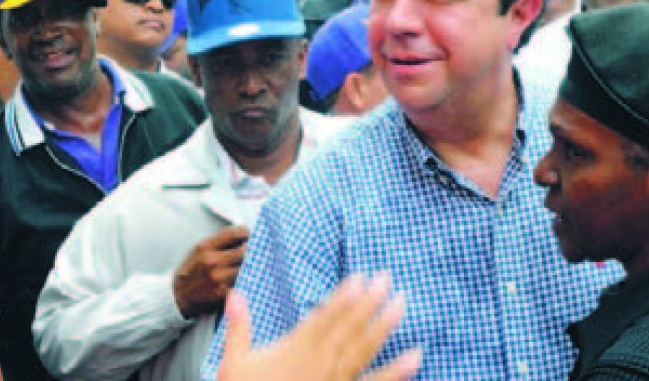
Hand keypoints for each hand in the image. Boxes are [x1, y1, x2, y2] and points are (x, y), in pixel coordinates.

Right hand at [173, 226, 248, 317]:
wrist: (178, 296)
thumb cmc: (190, 271)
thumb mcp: (198, 250)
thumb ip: (218, 243)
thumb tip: (241, 236)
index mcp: (205, 247)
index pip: (234, 234)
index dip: (244, 233)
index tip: (246, 234)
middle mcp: (212, 261)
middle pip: (243, 251)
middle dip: (243, 252)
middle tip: (239, 254)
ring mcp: (219, 278)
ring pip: (242, 267)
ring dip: (239, 267)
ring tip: (229, 269)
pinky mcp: (223, 293)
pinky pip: (238, 282)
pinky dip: (236, 281)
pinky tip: (227, 281)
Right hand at [218, 274, 419, 380]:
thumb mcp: (234, 364)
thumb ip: (238, 327)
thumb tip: (234, 294)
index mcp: (295, 350)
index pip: (324, 317)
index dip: (344, 296)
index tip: (361, 277)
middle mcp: (320, 363)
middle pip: (349, 327)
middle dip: (369, 302)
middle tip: (387, 279)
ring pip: (364, 350)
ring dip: (384, 326)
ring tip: (401, 305)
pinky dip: (396, 371)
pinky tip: (415, 357)